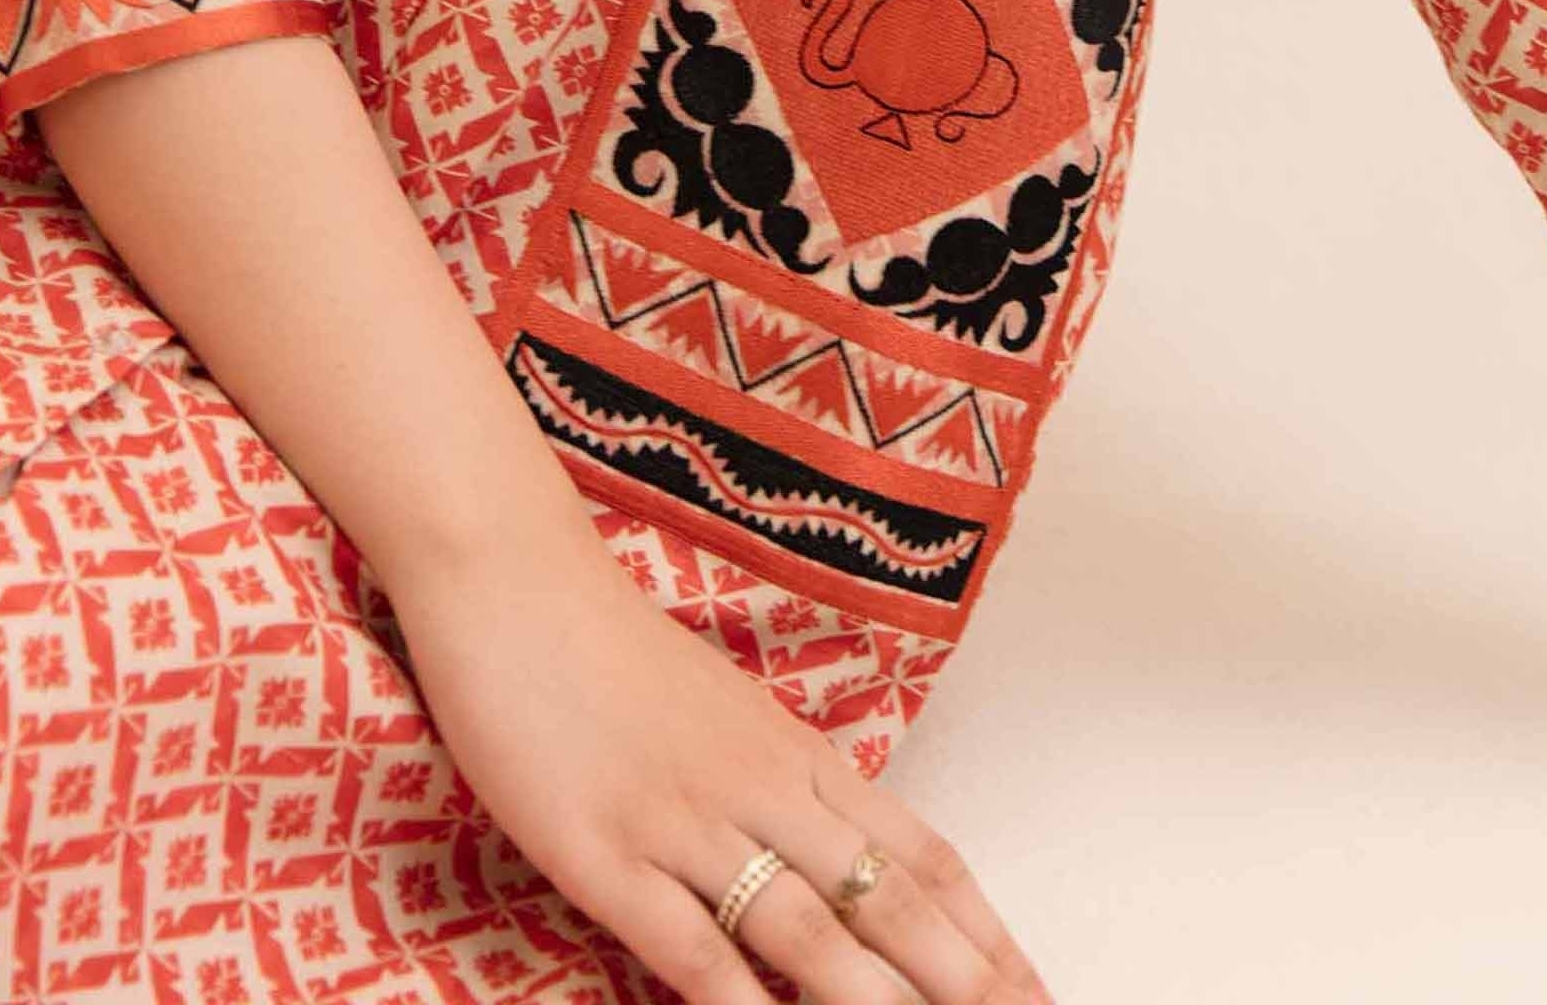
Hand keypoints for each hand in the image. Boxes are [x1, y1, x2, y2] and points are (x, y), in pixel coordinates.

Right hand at [388, 506, 1062, 1003]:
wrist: (517, 583)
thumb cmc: (614, 650)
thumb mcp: (724, 712)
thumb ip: (782, 784)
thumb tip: (843, 855)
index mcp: (796, 754)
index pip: (918, 853)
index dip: (979, 929)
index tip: (1030, 985)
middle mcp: (763, 789)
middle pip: (885, 900)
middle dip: (960, 978)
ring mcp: (687, 823)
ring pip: (807, 928)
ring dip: (875, 1001)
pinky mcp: (608, 854)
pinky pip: (689, 948)